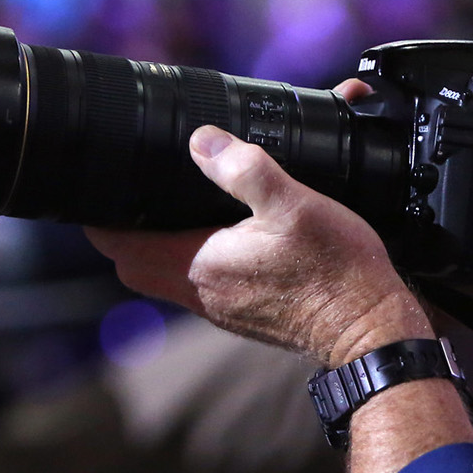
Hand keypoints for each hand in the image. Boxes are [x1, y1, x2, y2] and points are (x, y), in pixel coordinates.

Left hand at [86, 86, 431, 366]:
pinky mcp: (245, 314)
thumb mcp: (293, 205)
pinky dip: (198, 256)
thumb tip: (203, 140)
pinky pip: (201, 283)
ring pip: (166, 274)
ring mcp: (222, 308)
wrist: (372, 333)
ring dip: (163, 243)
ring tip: (178, 204)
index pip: (116, 244)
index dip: (100, 214)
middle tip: (140, 190)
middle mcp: (200, 293)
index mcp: (197, 264)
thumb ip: (244, 169)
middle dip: (128, 227)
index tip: (104, 184)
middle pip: (133, 262)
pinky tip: (227, 233)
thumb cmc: (337, 274)